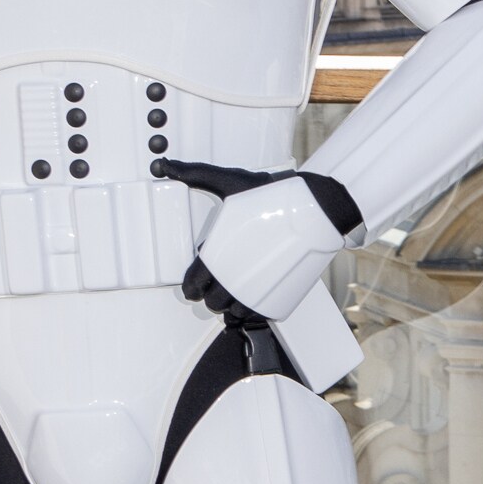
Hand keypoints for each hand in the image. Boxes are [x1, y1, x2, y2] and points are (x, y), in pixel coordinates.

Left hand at [190, 175, 348, 322]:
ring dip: (232, 305)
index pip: (193, 285)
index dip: (191, 287)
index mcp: (216, 257)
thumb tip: (166, 165)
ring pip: (234, 313)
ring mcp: (257, 292)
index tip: (195, 285)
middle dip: (213, 294)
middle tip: (219, 281)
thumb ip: (195, 175)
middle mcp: (234, 279)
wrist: (316, 207)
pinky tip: (253, 299)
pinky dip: (252, 313)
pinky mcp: (279, 299)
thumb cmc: (274, 194)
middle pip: (213, 302)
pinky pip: (257, 318)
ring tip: (237, 291)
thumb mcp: (230, 182)